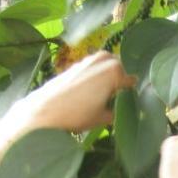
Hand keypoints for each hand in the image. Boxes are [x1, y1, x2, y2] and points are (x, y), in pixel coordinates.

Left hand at [3, 52, 133, 134]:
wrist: (45, 109)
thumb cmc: (77, 114)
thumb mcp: (103, 118)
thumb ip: (118, 110)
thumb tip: (122, 109)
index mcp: (115, 71)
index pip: (132, 81)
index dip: (132, 93)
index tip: (130, 103)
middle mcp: (104, 59)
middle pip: (119, 70)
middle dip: (119, 82)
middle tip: (116, 99)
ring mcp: (89, 59)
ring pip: (106, 67)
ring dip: (107, 78)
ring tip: (102, 97)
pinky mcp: (76, 63)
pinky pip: (93, 69)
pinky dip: (94, 78)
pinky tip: (89, 93)